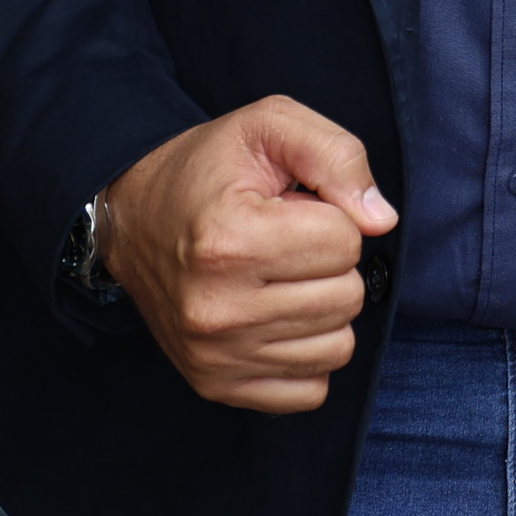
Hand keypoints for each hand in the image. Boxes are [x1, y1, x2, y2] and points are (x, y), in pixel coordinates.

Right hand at [98, 96, 399, 412]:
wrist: (133, 218)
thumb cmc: (207, 170)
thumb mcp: (268, 125)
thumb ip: (337, 156)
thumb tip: (382, 221)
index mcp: (230, 241)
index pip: (345, 242)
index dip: (331, 216)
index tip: (293, 209)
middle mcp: (218, 309)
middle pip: (346, 297)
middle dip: (331, 264)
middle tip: (287, 245)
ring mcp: (216, 355)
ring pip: (338, 347)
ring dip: (323, 309)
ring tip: (280, 279)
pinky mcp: (216, 385)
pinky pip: (311, 390)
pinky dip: (307, 354)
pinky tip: (278, 319)